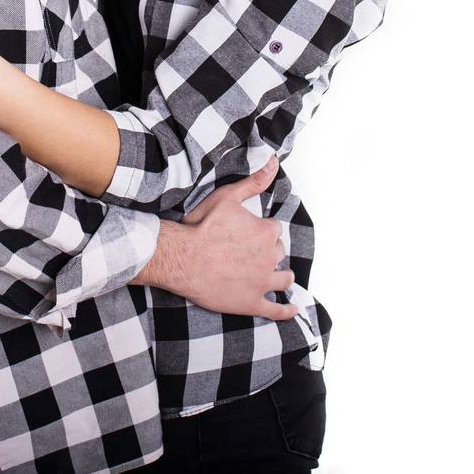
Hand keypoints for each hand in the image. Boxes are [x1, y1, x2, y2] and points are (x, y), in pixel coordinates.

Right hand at [157, 157, 298, 320]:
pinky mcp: (252, 303)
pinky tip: (291, 310)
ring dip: (282, 276)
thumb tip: (273, 163)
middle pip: (279, 253)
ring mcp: (262, 282)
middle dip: (269, 252)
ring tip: (278, 277)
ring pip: (284, 279)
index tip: (250, 232)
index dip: (263, 230)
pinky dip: (286, 311)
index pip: (275, 230)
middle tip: (252, 253)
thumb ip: (254, 181)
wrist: (182, 258)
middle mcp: (270, 257)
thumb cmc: (201, 227)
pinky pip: (276, 310)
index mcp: (267, 232)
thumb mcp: (228, 197)